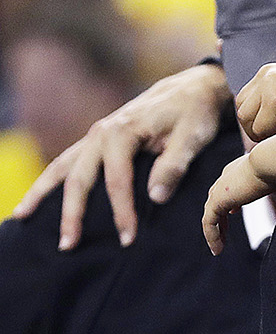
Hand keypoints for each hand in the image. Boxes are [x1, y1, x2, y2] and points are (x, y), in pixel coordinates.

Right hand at [12, 63, 229, 249]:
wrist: (191, 88)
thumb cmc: (195, 113)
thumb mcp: (193, 137)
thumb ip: (174, 166)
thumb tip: (155, 197)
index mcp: (123, 131)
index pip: (117, 180)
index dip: (122, 212)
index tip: (128, 239)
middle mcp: (101, 132)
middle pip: (78, 177)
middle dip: (72, 213)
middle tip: (67, 245)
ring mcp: (94, 136)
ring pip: (61, 167)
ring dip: (43, 194)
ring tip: (22, 217)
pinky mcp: (96, 141)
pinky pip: (66, 162)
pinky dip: (50, 181)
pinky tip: (38, 200)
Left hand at [203, 155, 275, 253]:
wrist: (273, 160)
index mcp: (239, 170)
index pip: (228, 187)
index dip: (230, 201)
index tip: (234, 212)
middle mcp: (226, 177)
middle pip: (215, 200)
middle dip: (219, 218)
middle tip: (222, 235)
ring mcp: (220, 189)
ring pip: (210, 214)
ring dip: (213, 232)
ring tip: (218, 249)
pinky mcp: (218, 200)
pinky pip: (209, 223)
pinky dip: (212, 237)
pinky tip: (217, 250)